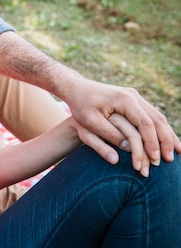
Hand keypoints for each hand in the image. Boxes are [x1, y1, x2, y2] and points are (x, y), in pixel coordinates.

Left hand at [66, 79, 180, 166]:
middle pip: (157, 119)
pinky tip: (164, 142)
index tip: (155, 159)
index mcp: (124, 100)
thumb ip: (109, 134)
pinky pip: (151, 116)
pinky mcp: (133, 101)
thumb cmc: (80, 105)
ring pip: (157, 117)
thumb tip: (128, 150)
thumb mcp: (90, 121)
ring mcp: (135, 97)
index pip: (145, 123)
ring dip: (166, 135)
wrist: (76, 88)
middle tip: (170, 159)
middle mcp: (133, 96)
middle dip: (165, 141)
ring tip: (175, 153)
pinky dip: (159, 129)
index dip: (152, 142)